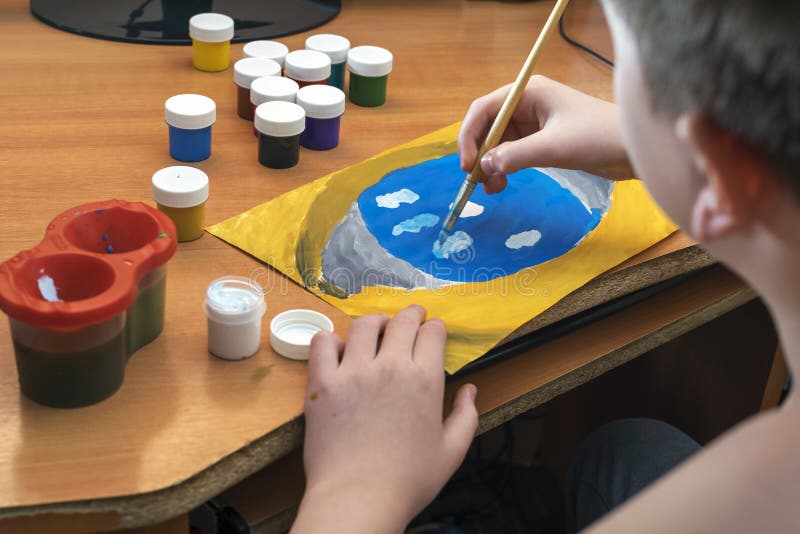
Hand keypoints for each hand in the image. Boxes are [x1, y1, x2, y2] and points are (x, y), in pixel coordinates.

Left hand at [291, 305, 478, 533]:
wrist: (359, 498)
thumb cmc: (407, 481)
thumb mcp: (451, 452)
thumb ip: (466, 416)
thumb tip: (470, 390)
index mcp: (425, 380)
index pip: (432, 333)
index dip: (434, 327)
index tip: (432, 330)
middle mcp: (391, 367)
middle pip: (401, 321)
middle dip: (410, 314)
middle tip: (411, 315)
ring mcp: (354, 371)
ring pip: (363, 325)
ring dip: (374, 322)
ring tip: (376, 326)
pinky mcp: (323, 382)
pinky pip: (322, 343)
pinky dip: (330, 339)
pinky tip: (337, 348)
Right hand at [458, 75, 633, 193]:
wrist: (635, 149)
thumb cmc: (598, 138)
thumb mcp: (553, 147)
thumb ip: (515, 156)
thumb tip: (484, 166)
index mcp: (529, 93)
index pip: (484, 109)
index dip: (470, 136)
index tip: (467, 164)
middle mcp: (528, 104)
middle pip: (489, 127)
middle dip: (480, 154)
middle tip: (476, 182)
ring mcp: (536, 123)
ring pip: (500, 143)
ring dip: (491, 165)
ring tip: (491, 189)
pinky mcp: (544, 140)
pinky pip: (514, 153)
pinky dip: (504, 168)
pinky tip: (502, 184)